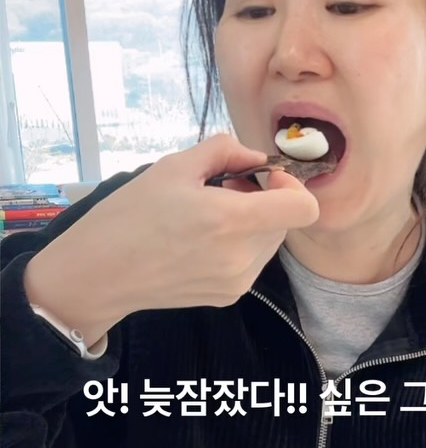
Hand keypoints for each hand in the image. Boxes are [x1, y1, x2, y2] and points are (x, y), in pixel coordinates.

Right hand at [23, 134, 319, 344]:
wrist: (99, 273)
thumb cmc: (131, 215)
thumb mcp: (175, 165)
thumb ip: (225, 150)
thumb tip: (256, 157)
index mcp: (232, 220)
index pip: (305, 209)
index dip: (292, 187)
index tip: (263, 178)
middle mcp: (243, 256)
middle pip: (285, 222)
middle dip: (265, 200)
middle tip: (225, 189)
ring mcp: (238, 281)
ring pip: (270, 242)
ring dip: (252, 223)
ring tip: (210, 215)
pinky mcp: (228, 297)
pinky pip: (252, 262)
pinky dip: (239, 245)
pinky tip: (202, 240)